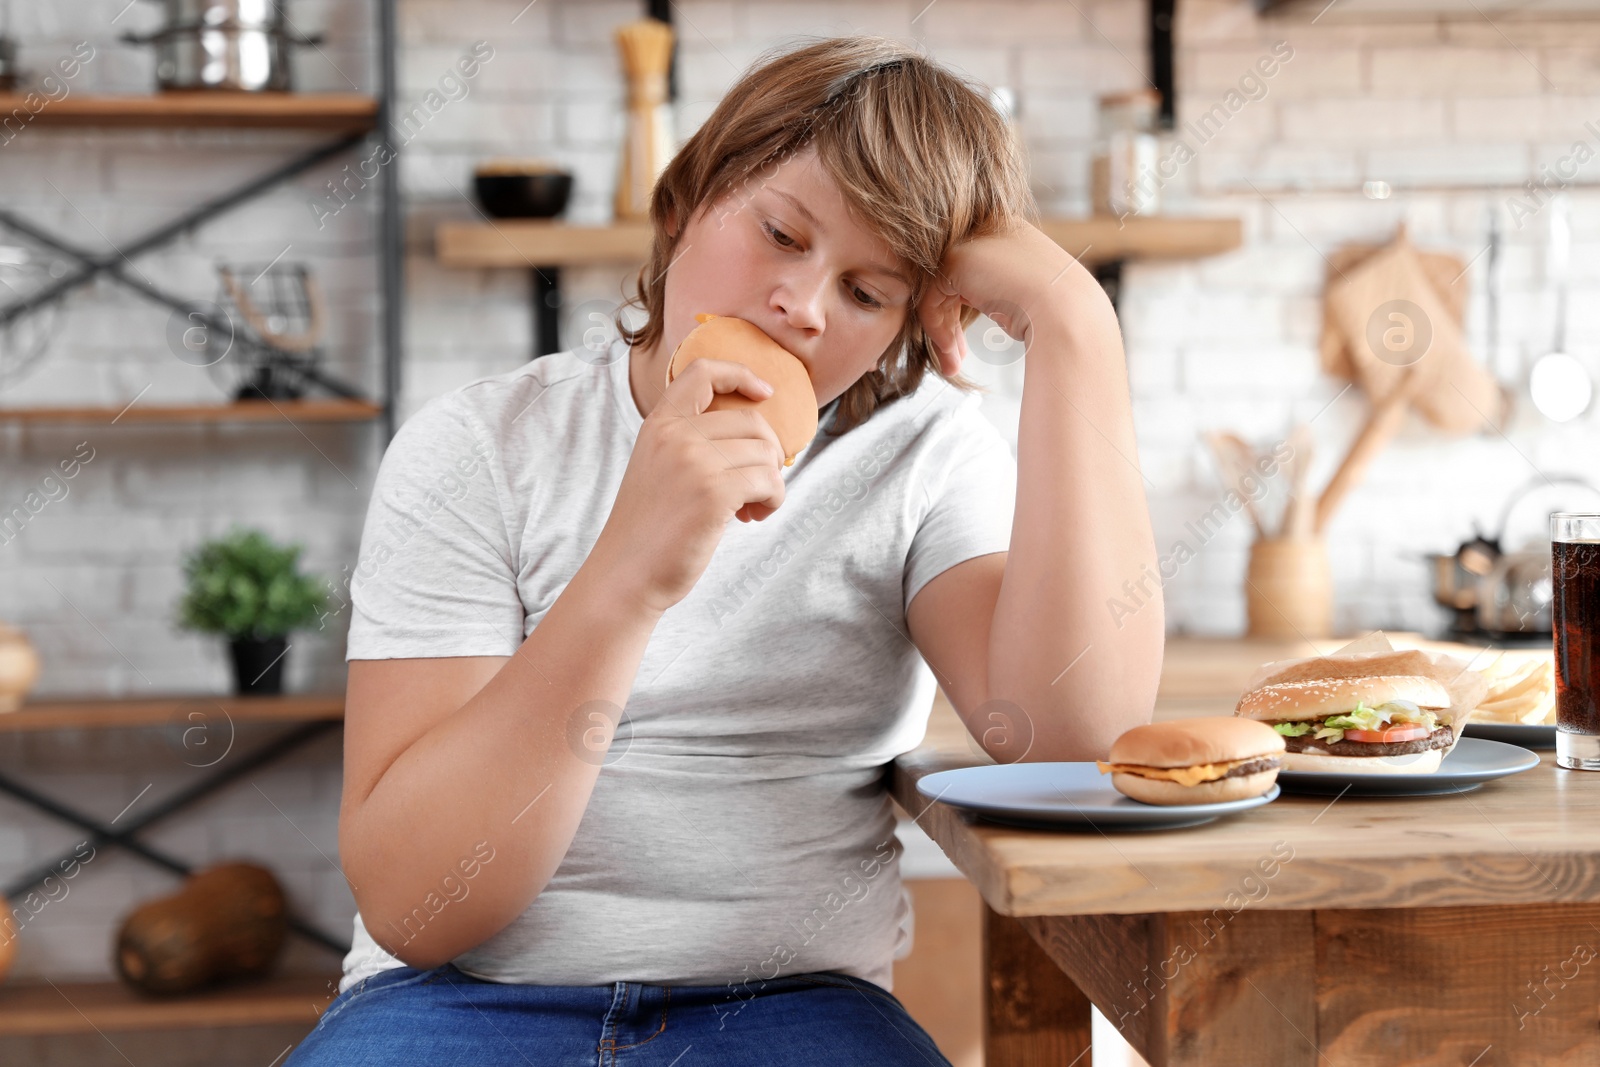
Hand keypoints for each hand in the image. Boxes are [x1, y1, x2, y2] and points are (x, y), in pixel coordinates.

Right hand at [586, 359, 787, 614]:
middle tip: (756, 488)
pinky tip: (752, 518)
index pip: (702, 372)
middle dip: (767, 454)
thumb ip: (692, 445)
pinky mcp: (715, 492)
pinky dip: (774, 500)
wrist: (624, 576)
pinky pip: (771, 482)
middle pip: (752, 421)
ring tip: (750, 509)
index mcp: (659, 424)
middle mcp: (675, 435)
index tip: (765, 393)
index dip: (740, 374)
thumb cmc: (647, 532)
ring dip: (771, 483)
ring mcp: (695, 461)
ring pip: (767, 453)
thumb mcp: (659, 470)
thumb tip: (759, 439)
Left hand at [916, 220, 1086, 373]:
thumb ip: (995, 289)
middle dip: (948, 323)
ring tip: (951, 365)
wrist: (1067, 313)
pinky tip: (952, 353)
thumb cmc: (1056, 313)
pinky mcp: (956, 257)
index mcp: (1010, 232)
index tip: (963, 346)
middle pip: (951, 280)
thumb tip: (973, 302)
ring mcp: (973, 238)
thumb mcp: (1024, 293)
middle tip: (952, 358)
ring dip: (942, 333)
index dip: (962, 310)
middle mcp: (990, 227)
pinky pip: (932, 297)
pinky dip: (938, 328)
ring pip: (938, 290)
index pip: (971, 271)